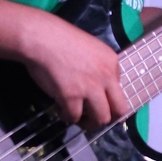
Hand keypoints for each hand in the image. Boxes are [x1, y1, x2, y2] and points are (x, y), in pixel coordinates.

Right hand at [16, 11, 129, 127]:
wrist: (42, 38)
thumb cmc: (61, 38)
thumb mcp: (90, 49)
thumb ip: (98, 67)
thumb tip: (96, 87)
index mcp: (112, 62)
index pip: (119, 90)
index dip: (106, 97)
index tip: (95, 99)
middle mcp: (106, 77)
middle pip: (119, 110)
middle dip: (107, 117)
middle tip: (93, 117)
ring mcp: (90, 89)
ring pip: (101, 119)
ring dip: (89, 122)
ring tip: (77, 116)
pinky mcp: (71, 98)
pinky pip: (74, 117)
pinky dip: (66, 116)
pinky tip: (60, 108)